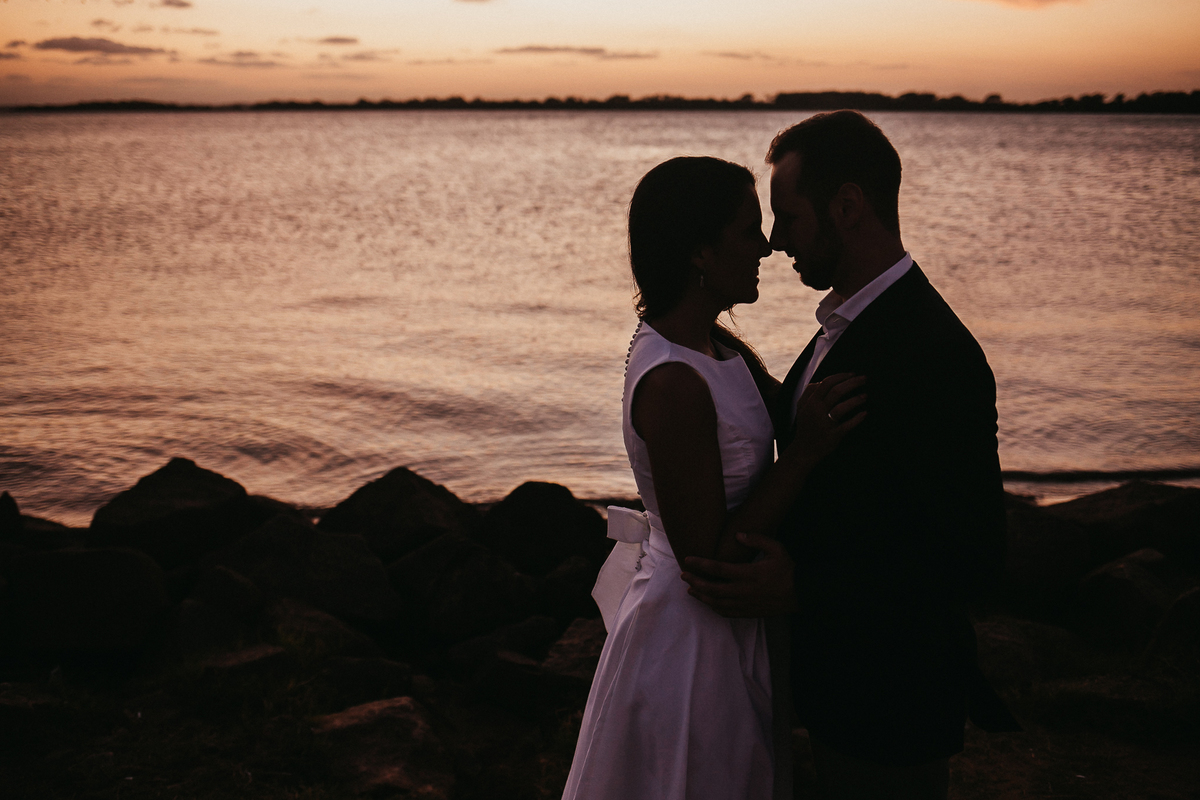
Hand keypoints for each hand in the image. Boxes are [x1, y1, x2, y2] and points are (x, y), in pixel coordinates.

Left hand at [681, 532, 796, 616]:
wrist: (803, 593)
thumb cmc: (788, 569)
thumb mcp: (777, 548)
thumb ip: (757, 539)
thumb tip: (738, 534)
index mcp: (749, 573)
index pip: (718, 569)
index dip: (700, 564)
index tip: (687, 559)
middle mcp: (745, 590)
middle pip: (712, 588)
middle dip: (695, 581)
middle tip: (683, 574)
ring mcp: (746, 604)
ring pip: (716, 603)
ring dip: (701, 596)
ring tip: (690, 588)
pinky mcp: (749, 612)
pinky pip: (726, 612)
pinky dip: (714, 607)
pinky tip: (707, 601)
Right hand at [791, 372, 866, 460]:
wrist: (803, 450)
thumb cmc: (805, 426)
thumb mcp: (801, 408)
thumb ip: (808, 393)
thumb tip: (821, 381)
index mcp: (810, 402)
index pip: (826, 383)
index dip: (841, 376)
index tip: (852, 374)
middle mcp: (817, 411)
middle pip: (836, 391)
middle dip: (852, 383)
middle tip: (864, 379)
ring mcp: (825, 424)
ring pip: (842, 407)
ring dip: (856, 400)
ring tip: (865, 396)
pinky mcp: (833, 436)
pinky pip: (847, 425)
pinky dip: (857, 419)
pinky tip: (864, 413)